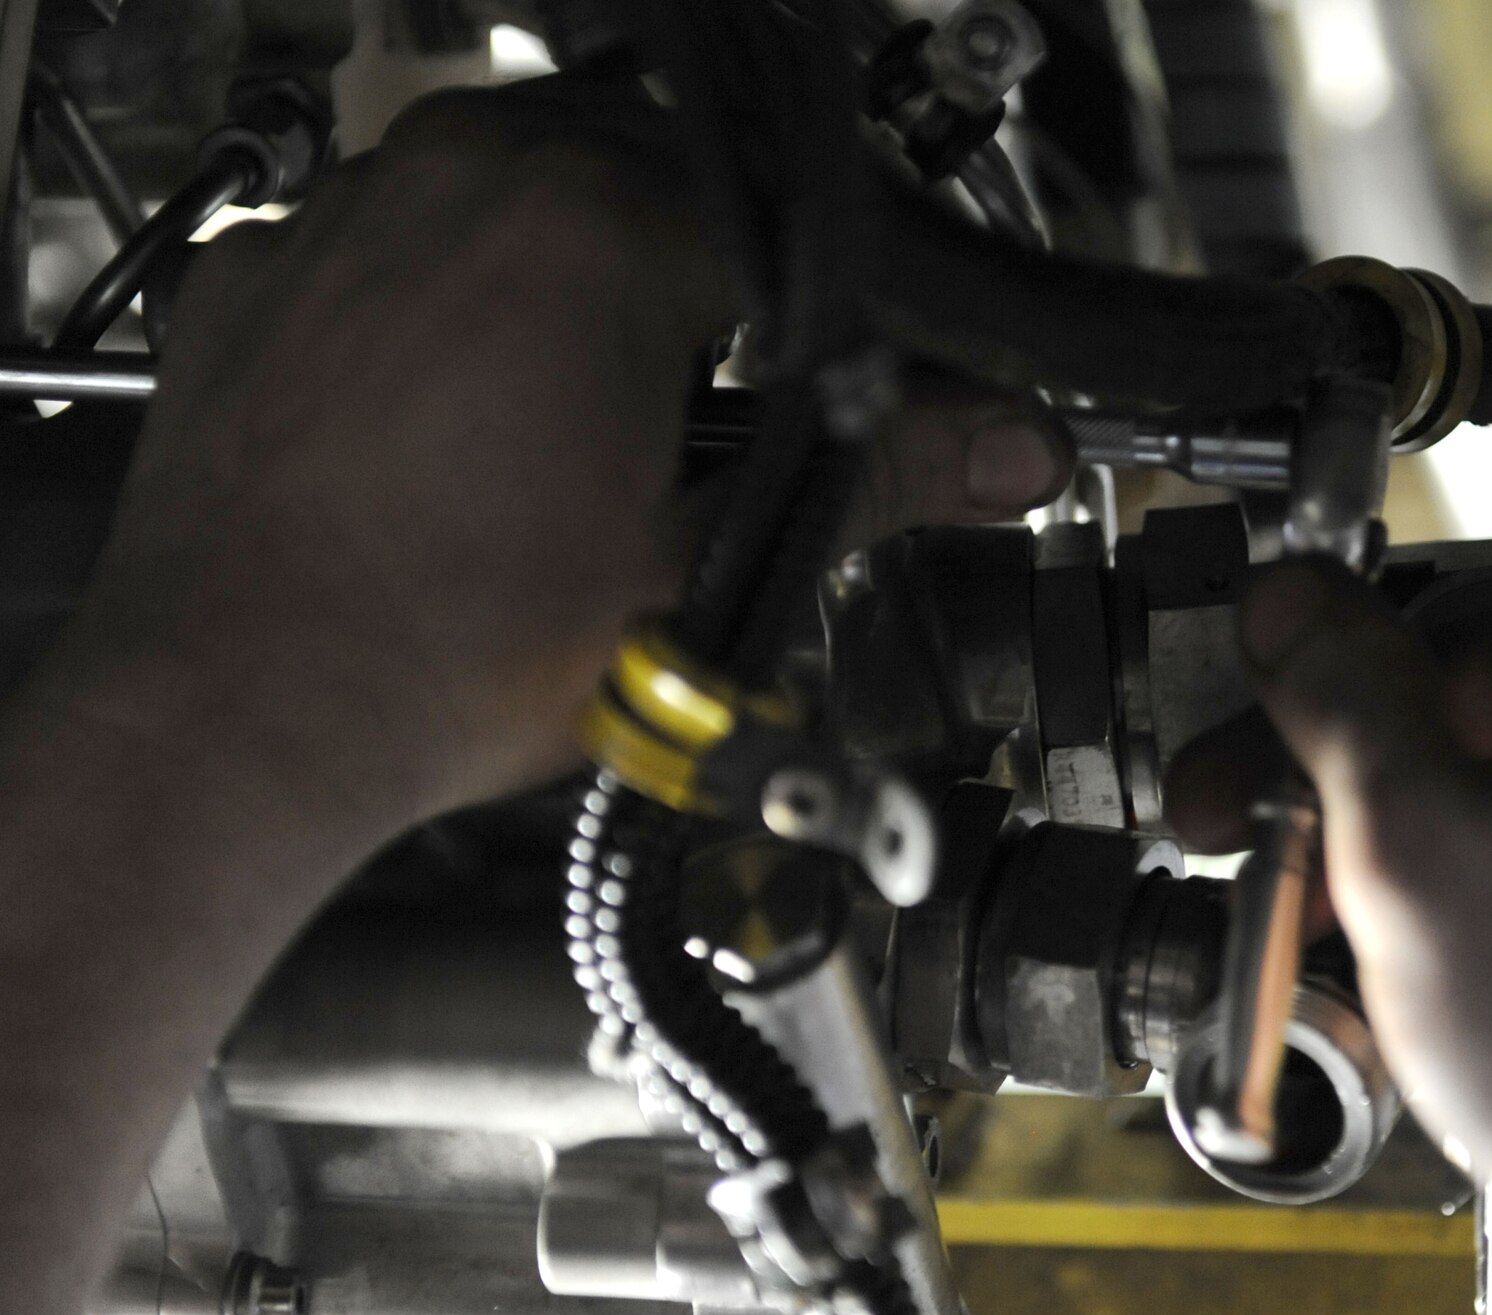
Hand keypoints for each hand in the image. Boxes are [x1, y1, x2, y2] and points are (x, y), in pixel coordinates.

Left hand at [49, 82, 1068, 828]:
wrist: (236, 715)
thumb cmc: (442, 652)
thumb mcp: (703, 566)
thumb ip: (877, 481)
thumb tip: (1002, 450)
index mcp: (595, 232)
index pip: (785, 225)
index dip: (835, 308)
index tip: (842, 363)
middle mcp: (462, 183)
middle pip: (655, 170)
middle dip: (709, 266)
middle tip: (730, 378)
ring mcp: (349, 215)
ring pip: (516, 177)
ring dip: (581, 257)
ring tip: (603, 386)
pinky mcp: (269, 271)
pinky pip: (394, 230)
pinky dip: (451, 284)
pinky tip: (469, 390)